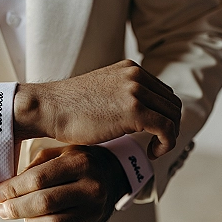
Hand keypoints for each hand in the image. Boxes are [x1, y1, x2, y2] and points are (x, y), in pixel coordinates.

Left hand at [0, 145, 129, 221]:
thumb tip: (7, 188)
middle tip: (1, 209)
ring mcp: (93, 211)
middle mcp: (91, 188)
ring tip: (23, 214)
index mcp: (80, 163)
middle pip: (44, 204)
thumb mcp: (61, 152)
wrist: (113, 175)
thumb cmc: (80, 161)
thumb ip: (35, 167)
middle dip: (15, 208)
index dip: (13, 188)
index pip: (39, 179)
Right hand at [13, 60, 181, 159]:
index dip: (163, 116)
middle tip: (154, 143)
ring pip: (173, 116)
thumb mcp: (102, 93)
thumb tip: (136, 117)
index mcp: (130, 69)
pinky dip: (166, 144)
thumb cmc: (68, 108)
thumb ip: (122, 97)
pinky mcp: (134, 110)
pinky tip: (151, 152)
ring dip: (168, 136)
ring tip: (151, 149)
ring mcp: (136, 91)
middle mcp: (136, 75)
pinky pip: (167, 129)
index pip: (163, 93)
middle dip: (169, 126)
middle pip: (172, 104)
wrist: (48, 108)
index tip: (152, 133)